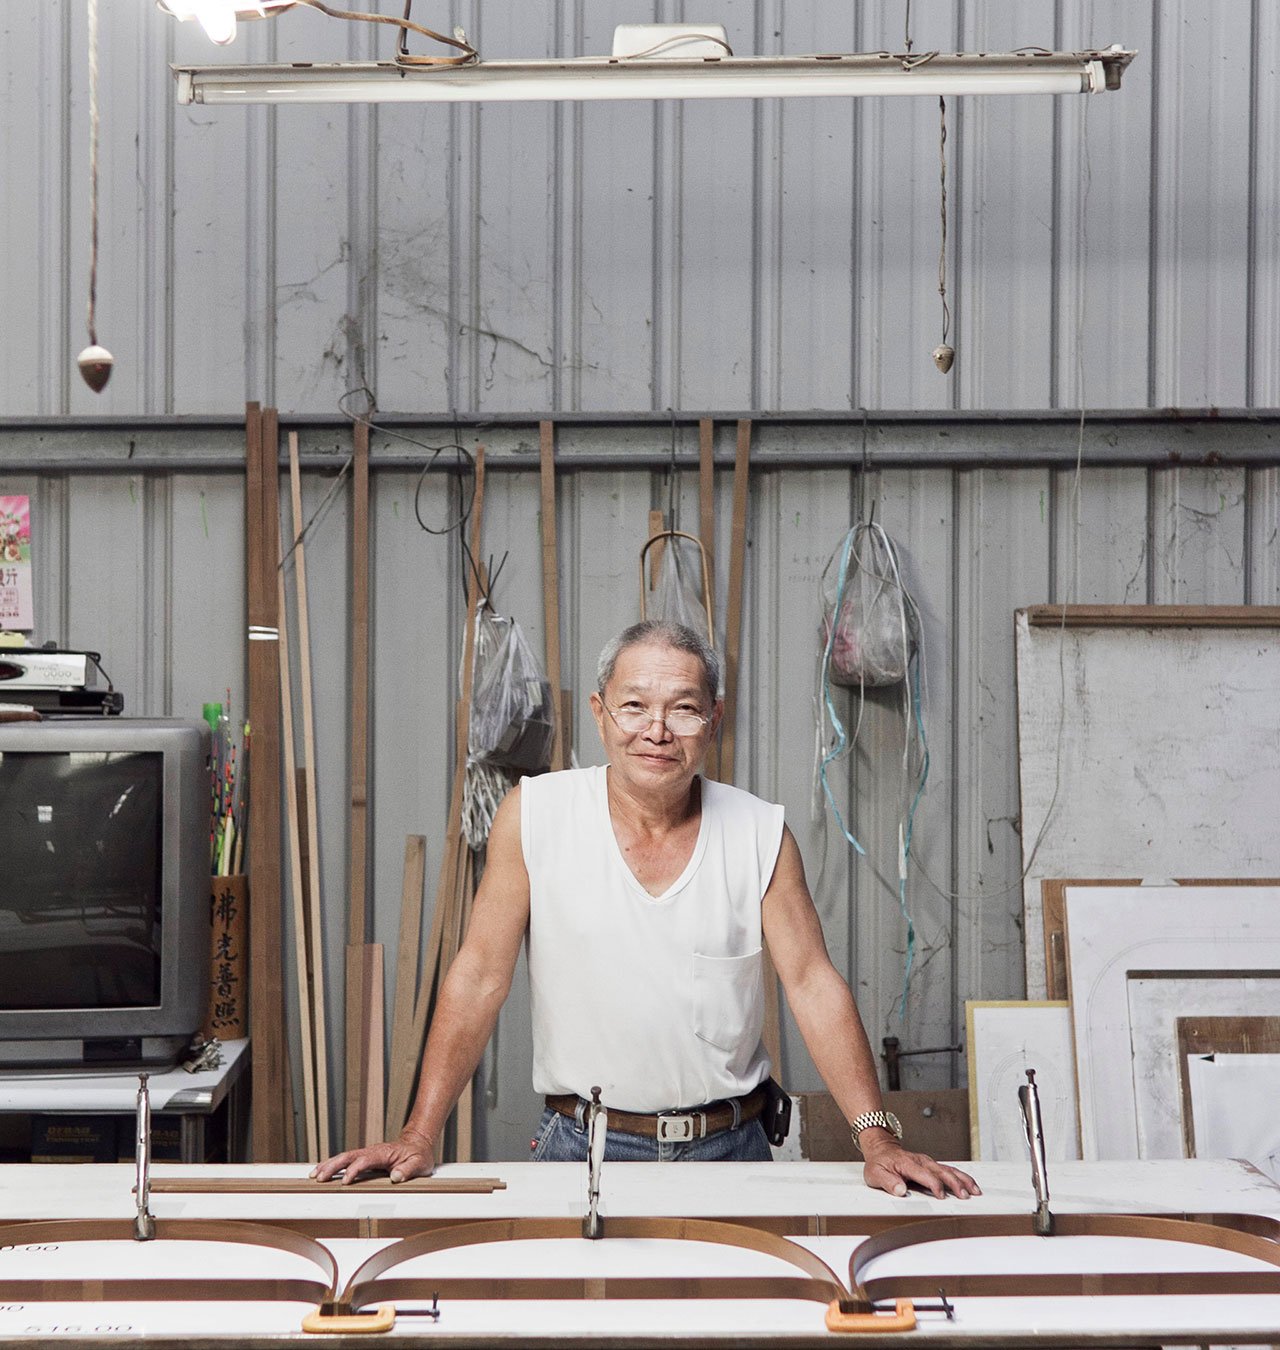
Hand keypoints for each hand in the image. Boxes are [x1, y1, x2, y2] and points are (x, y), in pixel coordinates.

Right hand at [309, 1127, 435, 1184]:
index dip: (354, 1170)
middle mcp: (372, 1151)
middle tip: (319, 1177)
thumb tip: (396, 1176)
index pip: (365, 1160)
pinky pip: (346, 1161)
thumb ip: (408, 1169)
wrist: (418, 1143)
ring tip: (314, 1175)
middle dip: (333, 1166)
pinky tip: (323, 1171)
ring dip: (329, 1165)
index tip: (345, 1181)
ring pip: (344, 1157)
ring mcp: (367, 1154)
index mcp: (384, 1153)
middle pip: (349, 1156)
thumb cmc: (419, 1155)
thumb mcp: (419, 1163)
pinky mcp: (365, 1158)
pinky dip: (333, 1165)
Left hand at [860, 1131, 980, 1199]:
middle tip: (965, 1196)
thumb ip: (888, 1182)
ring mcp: (928, 1162)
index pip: (925, 1175)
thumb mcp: (875, 1173)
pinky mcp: (931, 1165)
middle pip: (942, 1171)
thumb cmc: (879, 1163)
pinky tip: (970, 1185)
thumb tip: (900, 1190)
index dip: (934, 1185)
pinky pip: (949, 1170)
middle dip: (955, 1183)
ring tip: (975, 1191)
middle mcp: (921, 1161)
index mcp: (908, 1164)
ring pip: (949, 1170)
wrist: (881, 1148)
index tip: (941, 1197)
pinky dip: (961, 1177)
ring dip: (962, 1180)